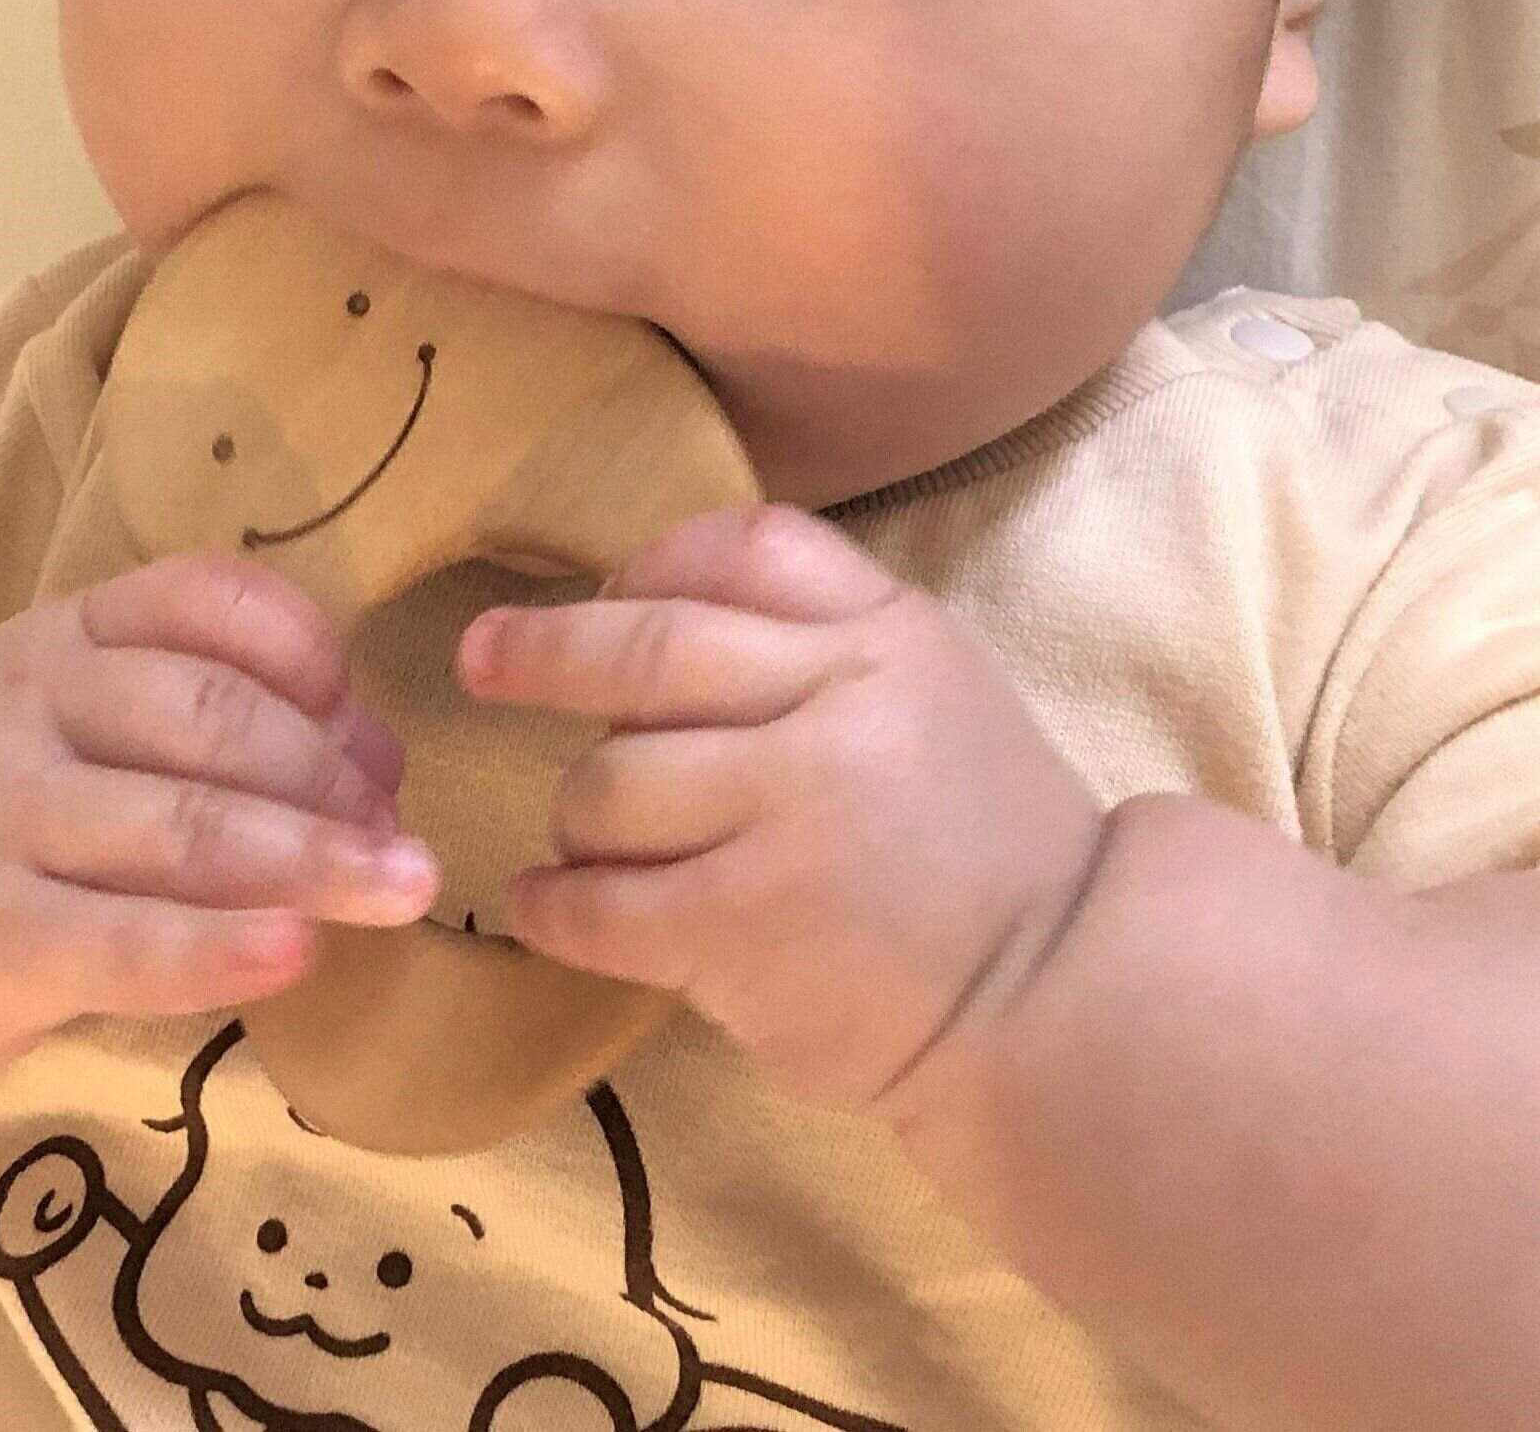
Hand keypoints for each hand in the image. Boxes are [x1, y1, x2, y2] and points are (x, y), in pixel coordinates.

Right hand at [0, 552, 440, 1064]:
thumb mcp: (88, 705)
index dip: (310, 655)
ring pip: (184, 826)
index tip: (368, 717)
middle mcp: (30, 704)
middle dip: (331, 776)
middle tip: (405, 837)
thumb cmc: (15, 793)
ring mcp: (5, 819)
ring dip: (314, 859)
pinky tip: (299, 952)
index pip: (205, 599)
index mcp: (71, 629)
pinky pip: (127, 943)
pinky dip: (222, 948)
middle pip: (215, 718)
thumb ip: (217, 702)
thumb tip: (376, 755)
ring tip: (404, 888)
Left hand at [458, 502, 1107, 1119]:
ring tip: (584, 838)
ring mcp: (789, 818)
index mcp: (889, 637)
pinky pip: (600, 901)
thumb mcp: (934, 689)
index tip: (605, 589)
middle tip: (481, 659)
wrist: (1058, 991)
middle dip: (547, 650)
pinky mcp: (745, 927)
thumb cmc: (982, 842)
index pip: (745, 548)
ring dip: (575, 811)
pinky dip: (556, 902)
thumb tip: (644, 599)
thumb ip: (823, 635)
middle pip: (651, 648)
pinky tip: (550, 903)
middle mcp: (838, 708)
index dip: (654, 562)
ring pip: (610, 782)